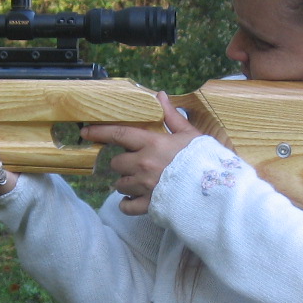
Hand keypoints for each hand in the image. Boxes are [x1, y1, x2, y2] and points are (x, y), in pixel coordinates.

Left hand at [81, 92, 204, 214]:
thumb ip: (171, 116)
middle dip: (121, 163)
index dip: (99, 132)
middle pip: (116, 163)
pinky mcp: (148, 205)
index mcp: (152, 144)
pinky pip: (126, 206)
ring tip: (139, 182)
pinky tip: (134, 200)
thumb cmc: (204, 160)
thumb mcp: (190, 134)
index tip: (85, 132)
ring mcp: (144, 187)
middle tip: (134, 164)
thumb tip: (159, 95)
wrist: (216, 191)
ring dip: (125, 183)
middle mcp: (143, 165)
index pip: (119, 134)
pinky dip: (127, 204)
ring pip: (119, 185)